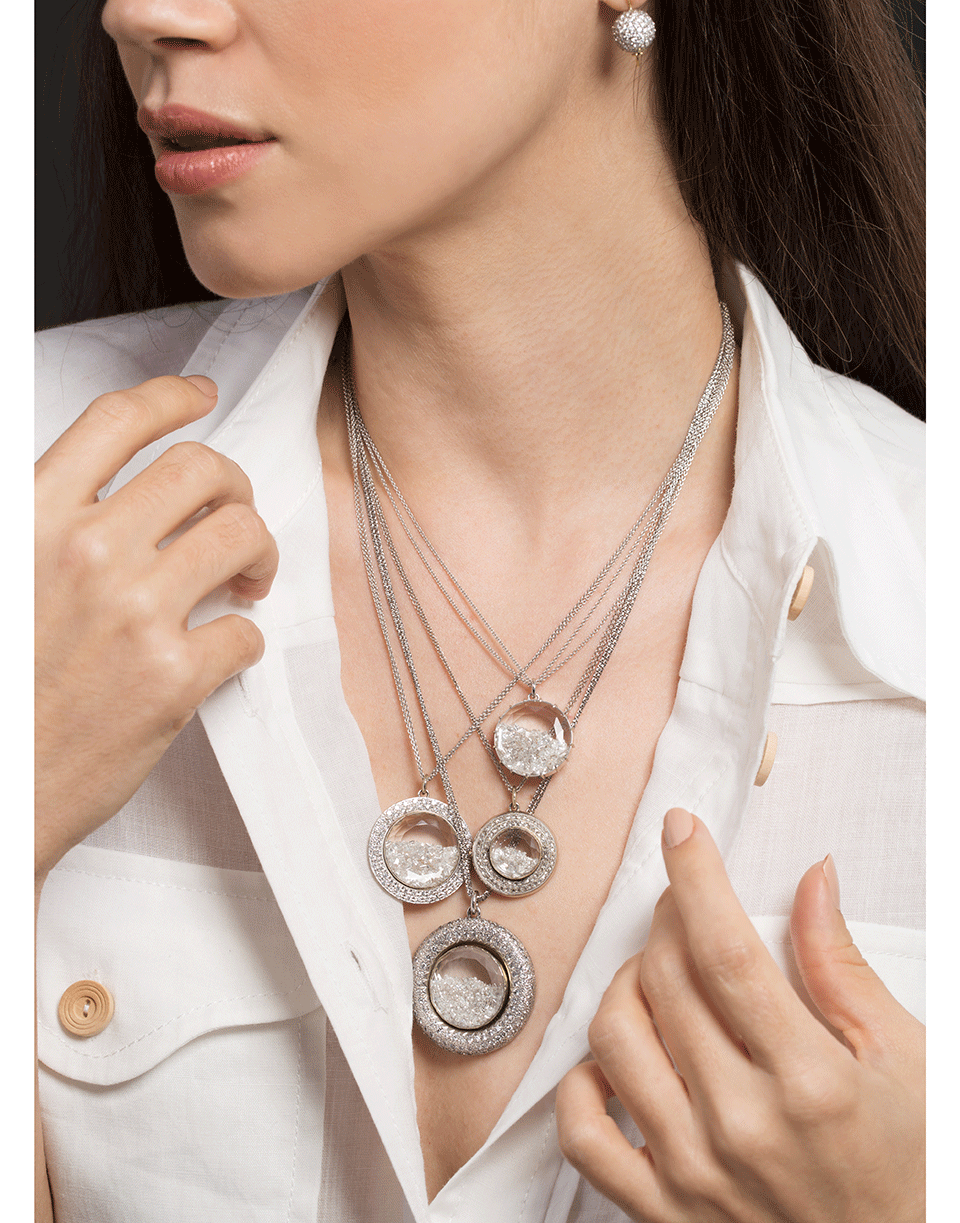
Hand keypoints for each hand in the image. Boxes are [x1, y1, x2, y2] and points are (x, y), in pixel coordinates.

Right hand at [35, 375, 278, 878]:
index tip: (201, 398)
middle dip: (235, 486)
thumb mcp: (6, 574)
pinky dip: (246, 637)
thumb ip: (50, 526)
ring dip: (260, 551)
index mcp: (32, 518)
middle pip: (201, 470)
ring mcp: (132, 612)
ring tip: (249, 579)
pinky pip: (245, 630)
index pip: (117, 421)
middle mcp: (84, 550)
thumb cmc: (6, 687)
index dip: (171, 398)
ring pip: (241, 536)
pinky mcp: (170, 677)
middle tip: (237, 516)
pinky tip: (223, 650)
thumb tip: (115, 498)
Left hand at [556, 809, 923, 1221]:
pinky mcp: (661, 1210)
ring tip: (660, 976)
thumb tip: (813, 879)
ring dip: (626, 982)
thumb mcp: (905, 1062)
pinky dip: (582, 1081)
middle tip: (686, 907)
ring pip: (614, 1036)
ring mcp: (694, 1170)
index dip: (695, 875)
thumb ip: (844, 966)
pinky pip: (582, 1133)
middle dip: (667, 917)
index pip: (725, 949)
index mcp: (810, 1080)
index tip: (681, 831)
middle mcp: (742, 1124)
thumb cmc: (909, 1169)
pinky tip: (618, 1059)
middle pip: (665, 979)